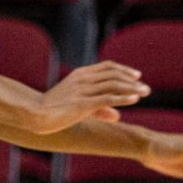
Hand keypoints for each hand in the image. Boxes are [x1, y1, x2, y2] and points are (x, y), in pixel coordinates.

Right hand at [28, 62, 147, 134]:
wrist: (35, 114)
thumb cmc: (55, 110)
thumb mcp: (79, 106)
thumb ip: (100, 109)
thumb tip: (118, 116)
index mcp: (81, 74)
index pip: (107, 67)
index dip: (124, 70)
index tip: (137, 76)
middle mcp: (83, 79)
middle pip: (113, 74)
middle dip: (132, 80)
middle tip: (146, 88)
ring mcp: (82, 90)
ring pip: (113, 85)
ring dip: (132, 88)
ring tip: (146, 92)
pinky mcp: (82, 103)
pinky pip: (107, 98)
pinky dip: (123, 98)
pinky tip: (134, 99)